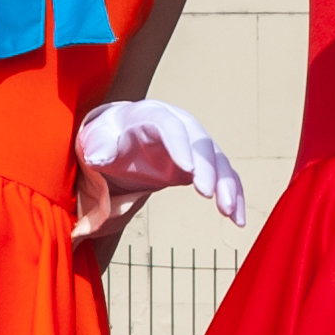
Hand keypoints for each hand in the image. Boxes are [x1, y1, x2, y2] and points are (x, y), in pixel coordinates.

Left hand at [75, 98, 246, 227]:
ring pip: (219, 161)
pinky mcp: (204, 164)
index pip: (170, 126)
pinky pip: (224, 177)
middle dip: (208, 168)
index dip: (180, 146)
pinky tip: (237, 219)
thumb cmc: (109, 138)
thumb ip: (97, 147)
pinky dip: (233, 196)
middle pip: (201, 143)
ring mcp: (195, 145)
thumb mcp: (97, 139)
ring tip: (229, 213)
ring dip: (227, 186)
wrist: (122, 139)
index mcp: (152, 116)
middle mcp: (180, 126)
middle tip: (209, 195)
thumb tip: (98, 158)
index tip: (187, 170)